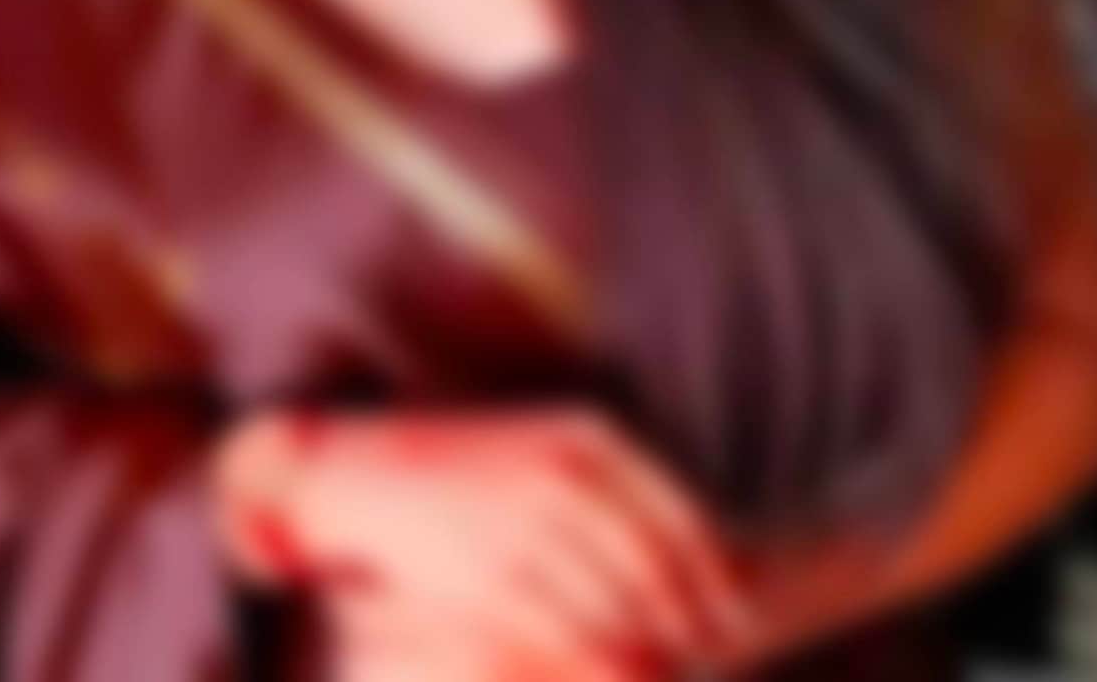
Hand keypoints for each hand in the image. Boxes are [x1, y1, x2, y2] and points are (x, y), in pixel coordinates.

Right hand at [213, 404, 758, 675]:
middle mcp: (567, 476)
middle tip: (710, 658)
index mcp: (588, 439)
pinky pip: (571, 635)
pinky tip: (618, 679)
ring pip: (619, 607)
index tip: (732, 619)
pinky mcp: (494, 575)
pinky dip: (605, 665)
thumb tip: (697, 549)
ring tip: (666, 675)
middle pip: (656, 568)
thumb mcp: (546, 451)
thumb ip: (612, 491)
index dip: (711, 578)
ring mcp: (530, 524)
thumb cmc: (465, 469)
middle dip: (690, 622)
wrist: (364, 475)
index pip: (678, 518)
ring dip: (651, 651)